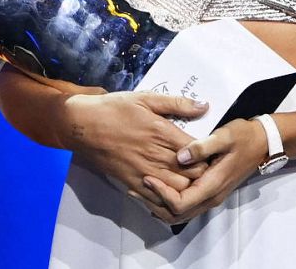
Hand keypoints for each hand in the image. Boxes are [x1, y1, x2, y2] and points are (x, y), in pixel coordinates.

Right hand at [62, 91, 209, 223]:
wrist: (82, 125)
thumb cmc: (115, 109)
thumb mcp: (147, 98)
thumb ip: (178, 104)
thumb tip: (204, 105)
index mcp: (162, 133)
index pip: (197, 152)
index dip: (208, 154)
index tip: (213, 151)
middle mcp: (155, 155)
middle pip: (190, 174)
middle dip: (202, 172)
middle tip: (206, 166)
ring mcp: (142, 171)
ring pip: (175, 189)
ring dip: (186, 186)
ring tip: (191, 178)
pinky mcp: (130, 181)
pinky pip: (153, 197)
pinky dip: (165, 197)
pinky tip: (171, 190)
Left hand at [145, 118, 269, 224]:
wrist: (263, 142)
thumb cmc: (244, 137)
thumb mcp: (224, 136)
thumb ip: (201, 147)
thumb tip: (179, 157)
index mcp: (213, 185)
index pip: (181, 203)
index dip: (161, 194)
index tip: (148, 177)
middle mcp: (211, 197)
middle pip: (176, 215)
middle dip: (155, 203)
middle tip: (138, 186)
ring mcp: (211, 197)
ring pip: (180, 214)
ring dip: (160, 205)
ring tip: (143, 189)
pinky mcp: (210, 193)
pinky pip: (185, 207)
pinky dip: (169, 203)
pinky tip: (159, 189)